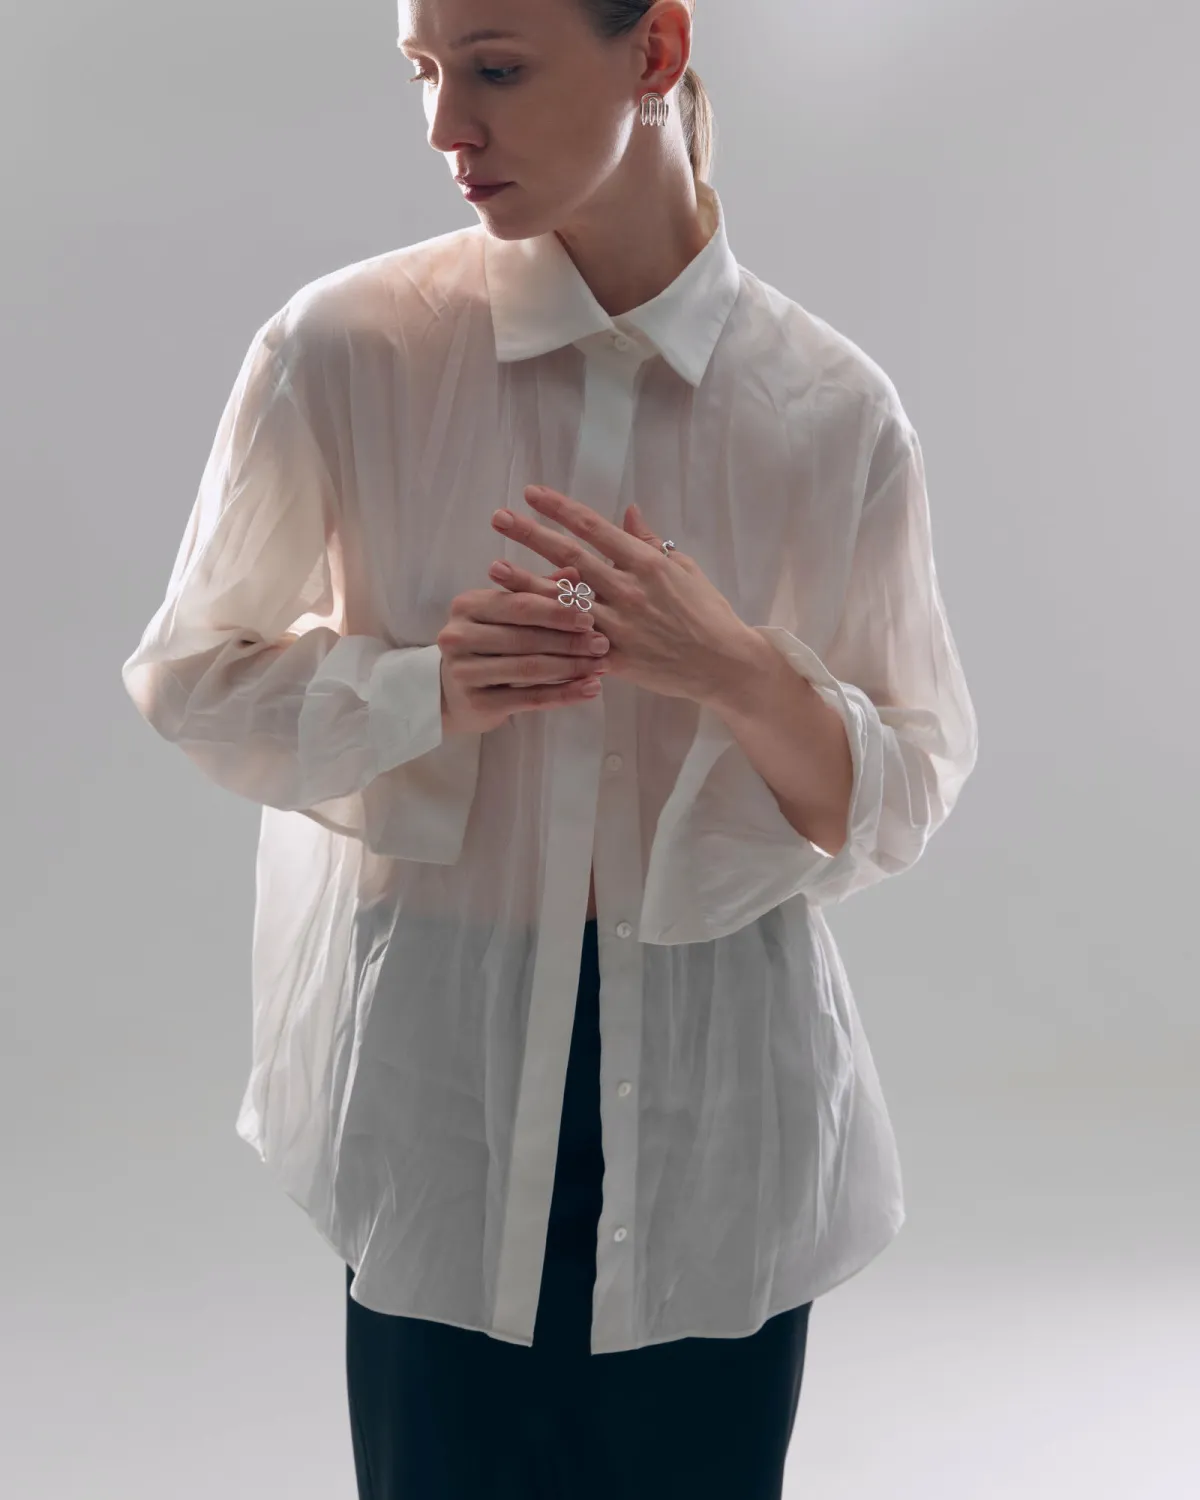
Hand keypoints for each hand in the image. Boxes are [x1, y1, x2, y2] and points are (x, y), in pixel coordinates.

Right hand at [437, 564, 612, 734]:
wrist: (454, 692)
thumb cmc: (489, 644)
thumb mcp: (508, 614)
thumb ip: (540, 593)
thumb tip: (575, 574)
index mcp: (467, 605)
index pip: (519, 605)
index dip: (557, 611)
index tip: (590, 617)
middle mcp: (458, 636)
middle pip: (525, 637)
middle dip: (569, 641)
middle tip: (602, 644)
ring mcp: (464, 672)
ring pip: (529, 669)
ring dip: (571, 667)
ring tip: (601, 666)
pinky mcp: (477, 703)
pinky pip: (529, 699)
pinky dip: (564, 694)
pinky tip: (589, 690)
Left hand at [487, 486, 759, 703]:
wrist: (725, 663)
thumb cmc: (709, 613)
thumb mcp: (685, 568)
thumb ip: (650, 541)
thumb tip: (627, 510)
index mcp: (645, 562)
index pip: (593, 527)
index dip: (559, 508)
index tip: (532, 494)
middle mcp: (627, 589)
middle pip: (570, 555)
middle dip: (530, 534)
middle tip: (499, 518)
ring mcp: (619, 625)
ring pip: (564, 600)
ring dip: (525, 582)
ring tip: (494, 567)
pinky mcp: (615, 658)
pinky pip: (574, 646)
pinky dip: (547, 635)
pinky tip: (520, 627)